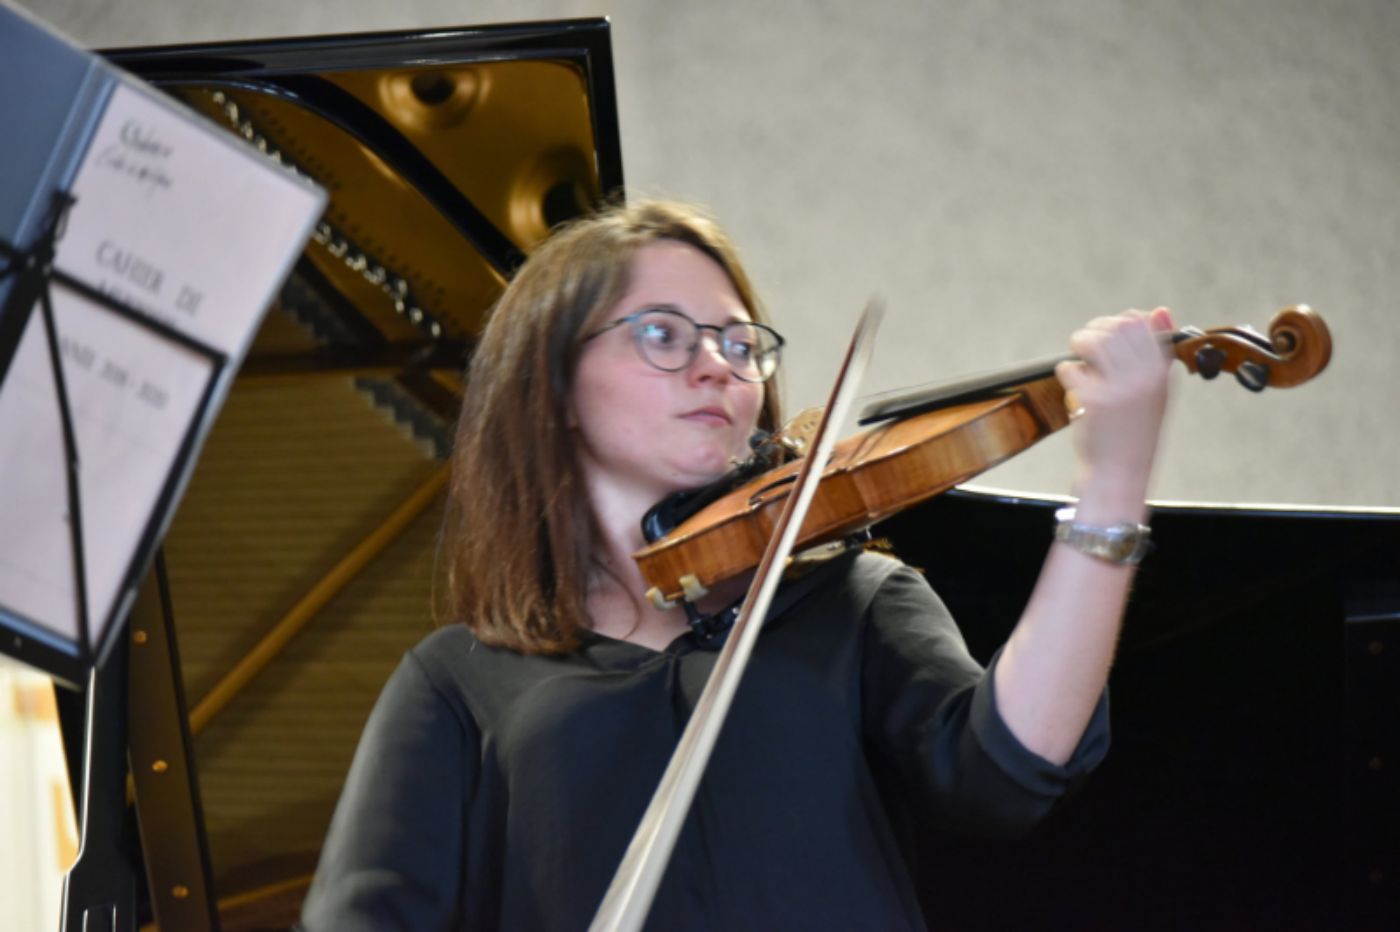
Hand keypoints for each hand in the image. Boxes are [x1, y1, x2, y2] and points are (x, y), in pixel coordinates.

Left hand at [1054, 307, 1174, 496]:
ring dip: (1079, 341)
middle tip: (1087, 341)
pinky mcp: (1093, 401)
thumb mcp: (1157, 392)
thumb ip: (1158, 353)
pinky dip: (1066, 371)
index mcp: (1160, 374)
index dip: (1119, 321)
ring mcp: (1118, 389)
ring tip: (1077, 353)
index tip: (1109, 333)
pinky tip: (1071, 380)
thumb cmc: (1135, 431)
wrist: (1121, 472)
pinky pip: (1071, 368)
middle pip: (1116, 326)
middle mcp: (1143, 378)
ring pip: (1093, 341)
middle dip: (1097, 328)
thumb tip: (1160, 309)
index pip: (1140, 323)